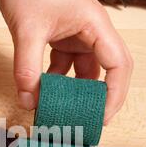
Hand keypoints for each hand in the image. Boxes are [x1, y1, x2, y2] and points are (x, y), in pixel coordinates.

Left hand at [0, 0, 132, 124]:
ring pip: (85, 71)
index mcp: (95, 25)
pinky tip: (44, 92)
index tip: (103, 117)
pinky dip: (57, 80)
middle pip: (109, 70)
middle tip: (90, 120)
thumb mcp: (27, 29)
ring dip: (75, 91)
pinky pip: (66, 66)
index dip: (115, 94)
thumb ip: (26, 68)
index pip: (119, 65)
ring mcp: (78, 35)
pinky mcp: (63, 38)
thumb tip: (28, 101)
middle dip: (101, 97)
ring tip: (64, 111)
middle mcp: (92, 32)